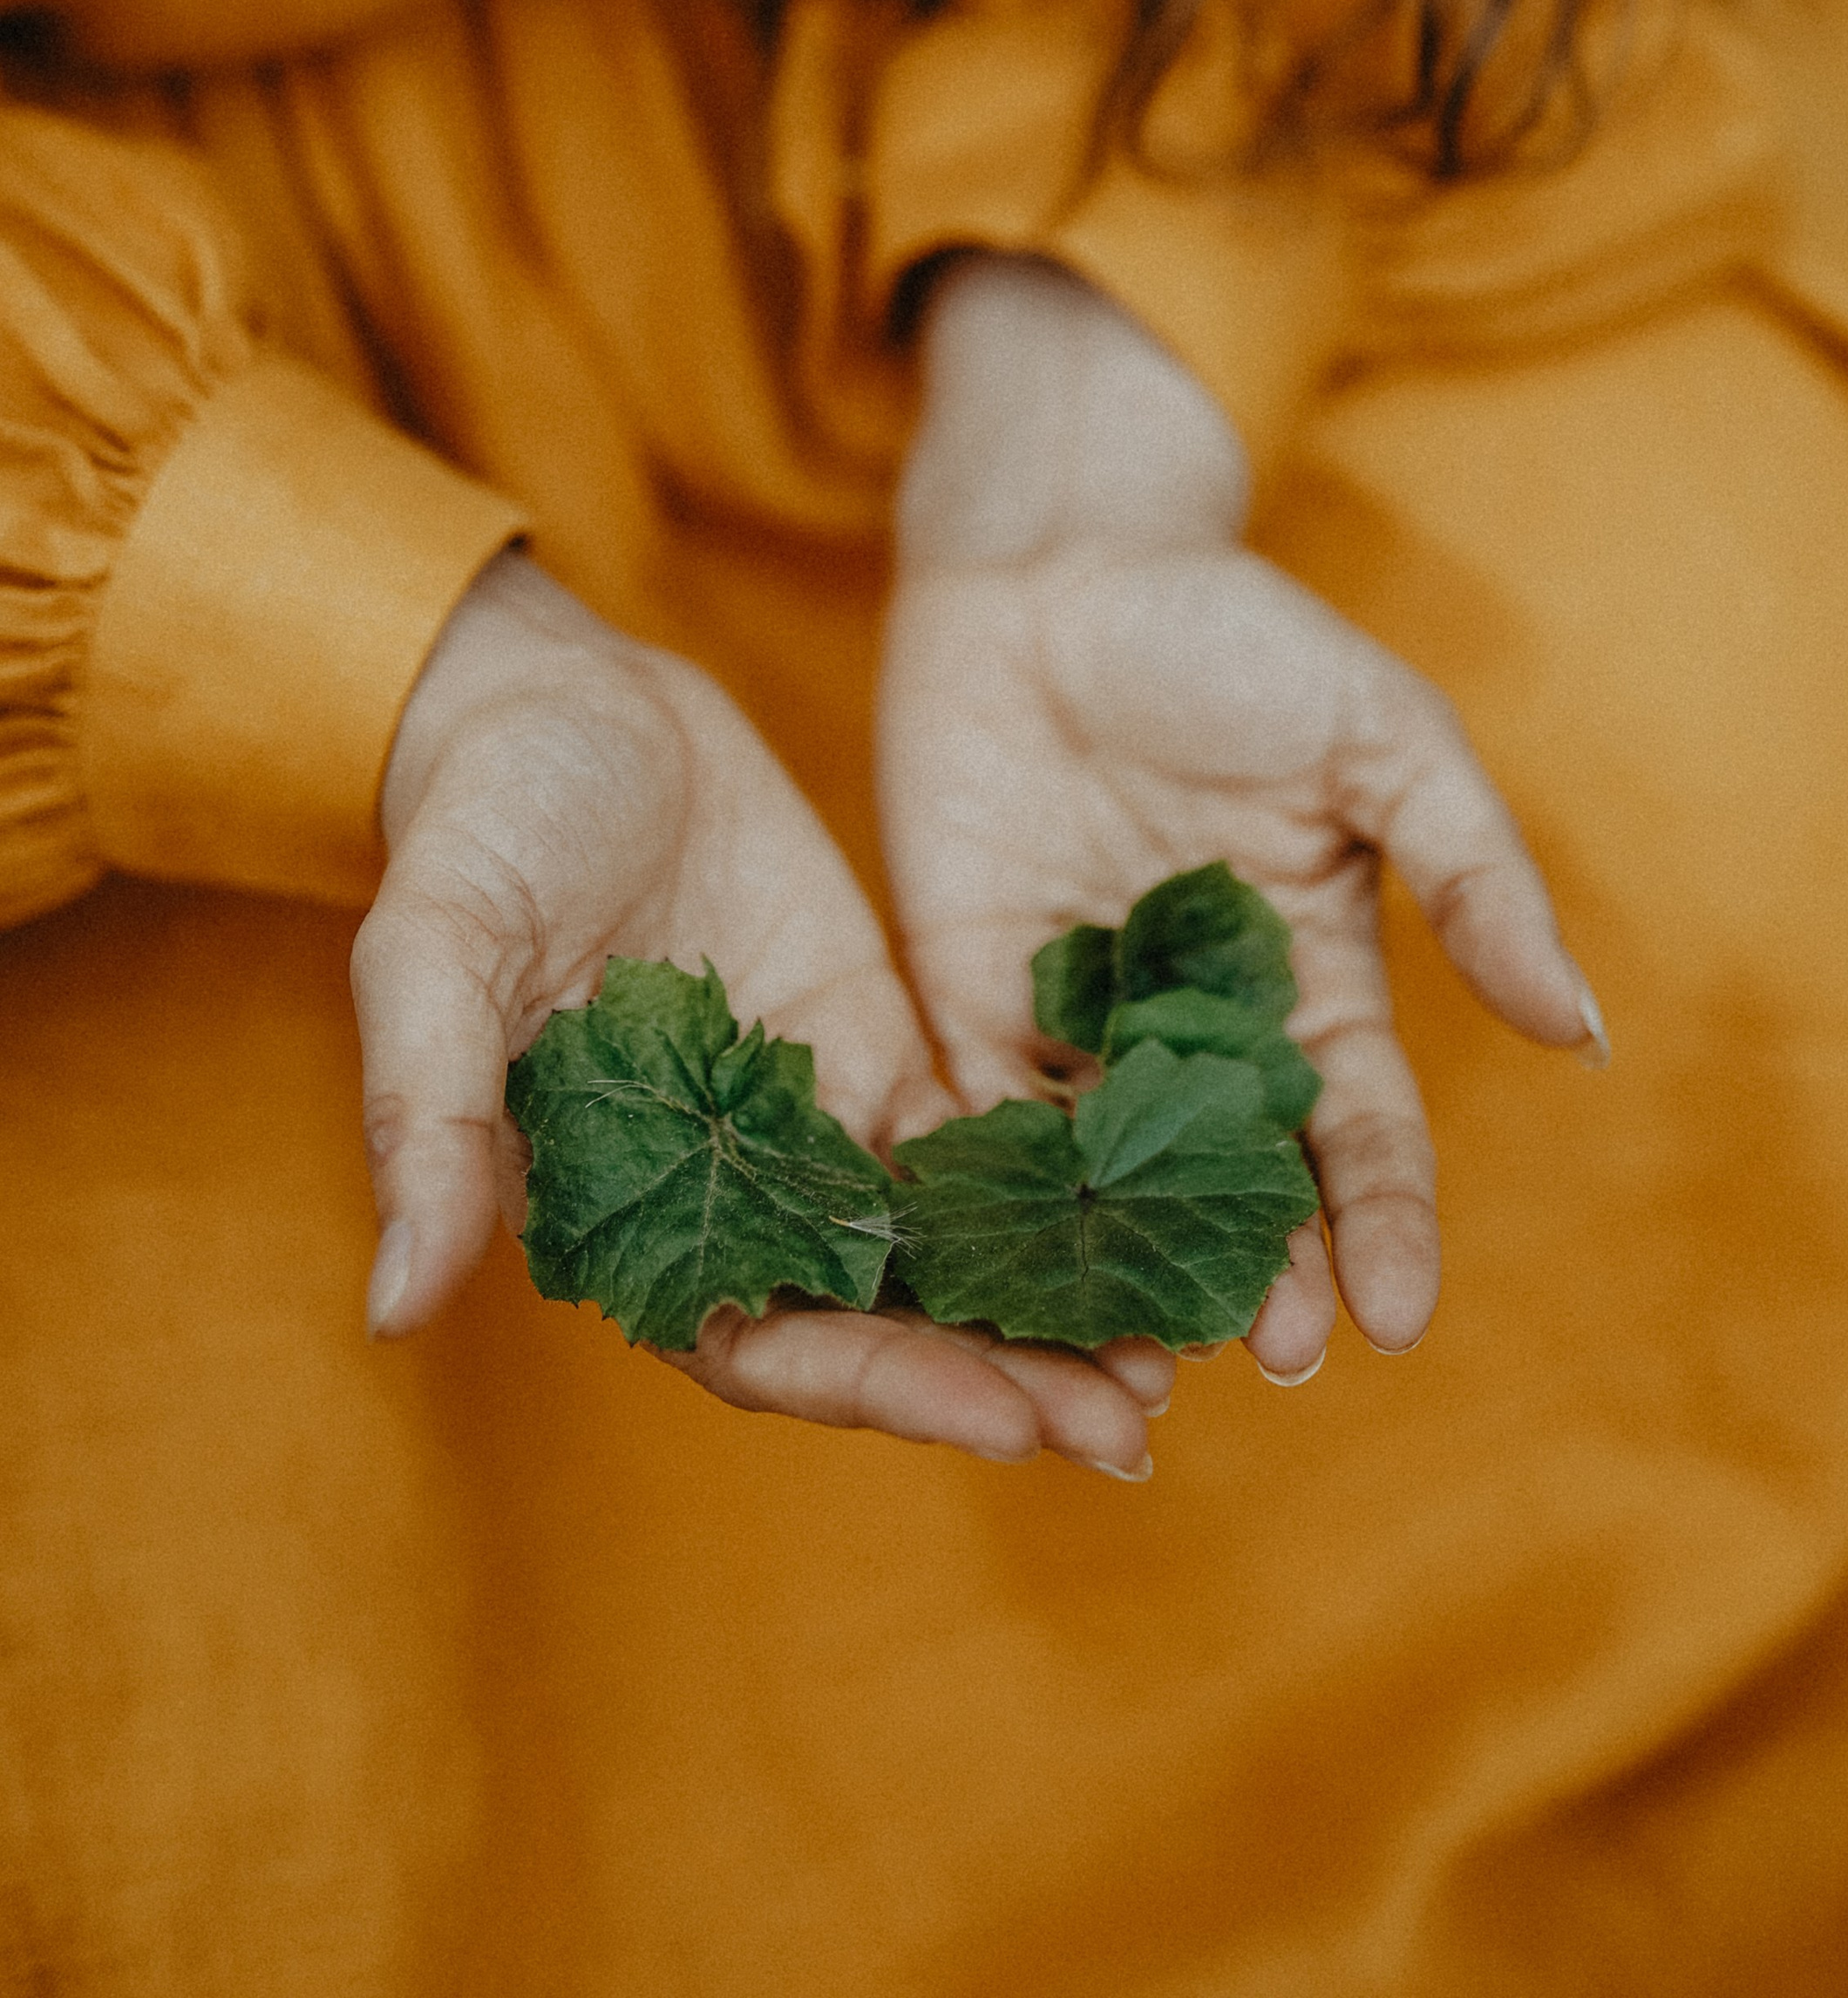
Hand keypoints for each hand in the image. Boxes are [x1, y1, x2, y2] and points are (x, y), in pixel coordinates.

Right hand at [356, 548, 1168, 1473]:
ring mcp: (809, 1119)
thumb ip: (430, 1120)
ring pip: (942, 1252)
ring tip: (1169, 1358)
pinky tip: (1149, 1218)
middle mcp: (728, 1195)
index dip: (883, 1390)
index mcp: (624, 1215)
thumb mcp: (433, 956)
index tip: (1009, 1425)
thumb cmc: (475, 827)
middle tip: (1134, 1429)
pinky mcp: (871, 1039)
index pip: (764, 1346)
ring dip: (1044, 1311)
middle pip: (880, 1324)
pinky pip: (973, 1140)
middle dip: (1000, 1380)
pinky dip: (1053, 1190)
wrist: (553, 702)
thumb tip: (393, 1311)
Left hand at [879, 258, 1601, 1383]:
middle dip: (1261, 1277)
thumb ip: (1475, 881)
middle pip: (1240, 1186)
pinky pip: (978, 1118)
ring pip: (1111, 1183)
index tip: (1394, 1315)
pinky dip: (992, 1202)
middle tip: (1268, 1356)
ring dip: (1125, 1277)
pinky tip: (1001, 1277)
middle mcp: (1199, 1027)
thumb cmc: (1235, 635)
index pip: (1362, 1131)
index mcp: (1312, 978)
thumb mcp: (1383, 739)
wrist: (1056, 558)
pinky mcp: (964, 991)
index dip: (1383, 1222)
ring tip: (1140, 1368)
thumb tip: (1581, 1031)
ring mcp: (1081, 1018)